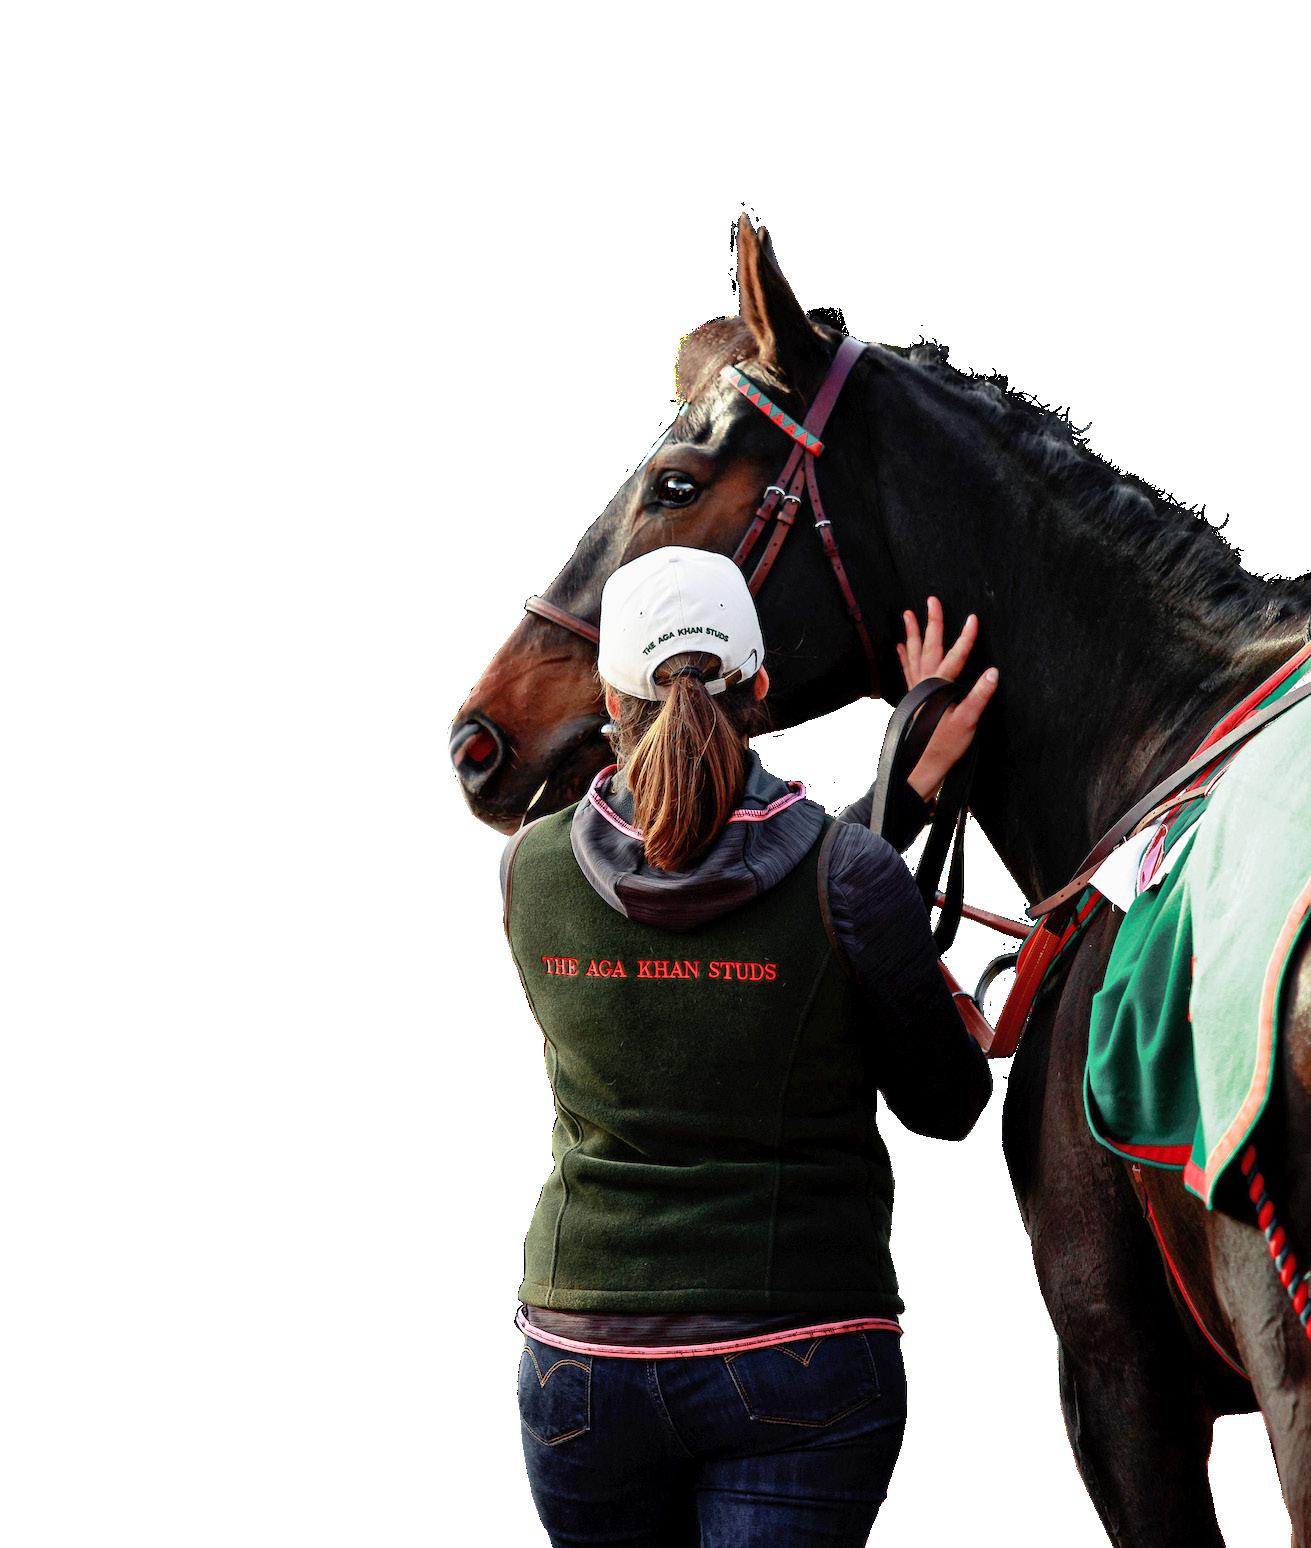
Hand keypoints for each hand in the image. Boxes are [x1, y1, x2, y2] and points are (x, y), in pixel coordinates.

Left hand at [898, 597, 998, 800]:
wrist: (920, 766)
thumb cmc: (945, 746)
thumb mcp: (968, 722)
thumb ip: (979, 696)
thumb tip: (993, 672)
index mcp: (939, 686)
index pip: (956, 655)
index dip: (966, 637)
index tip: (973, 617)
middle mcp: (924, 684)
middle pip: (929, 647)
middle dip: (932, 623)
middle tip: (931, 601)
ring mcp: (916, 690)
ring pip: (913, 655)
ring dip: (912, 634)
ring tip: (907, 615)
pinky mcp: (913, 698)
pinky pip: (906, 670)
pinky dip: (904, 656)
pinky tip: (900, 647)